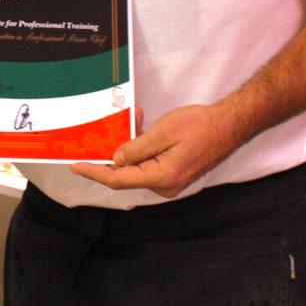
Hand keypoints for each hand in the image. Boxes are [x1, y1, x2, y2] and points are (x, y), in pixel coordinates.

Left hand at [68, 102, 245, 197]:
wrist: (230, 125)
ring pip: (137, 166)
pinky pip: (149, 163)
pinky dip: (141, 147)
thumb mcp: (164, 132)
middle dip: (111, 153)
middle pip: (126, 174)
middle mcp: (165, 185)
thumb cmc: (201, 126)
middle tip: (98, 134)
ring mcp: (169, 181)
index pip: (119, 179)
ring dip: (129, 146)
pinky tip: (141, 125)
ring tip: (130, 120)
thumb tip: (116, 159)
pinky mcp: (173, 173)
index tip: (75, 165)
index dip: (95, 172)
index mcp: (161, 177)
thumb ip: (137, 148)